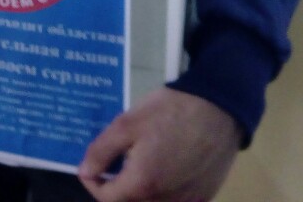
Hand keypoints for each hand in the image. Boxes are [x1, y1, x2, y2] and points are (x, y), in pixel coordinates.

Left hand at [78, 88, 242, 200]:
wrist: (217, 109)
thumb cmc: (168, 112)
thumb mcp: (125, 124)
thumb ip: (100, 152)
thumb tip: (85, 173)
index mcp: (143, 185)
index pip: (107, 199)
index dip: (94, 183)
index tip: (94, 166)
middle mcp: (166, 201)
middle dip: (117, 188)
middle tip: (115, 162)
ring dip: (140, 191)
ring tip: (138, 164)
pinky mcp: (205, 197)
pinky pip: (175, 201)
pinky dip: (163, 192)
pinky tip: (163, 169)